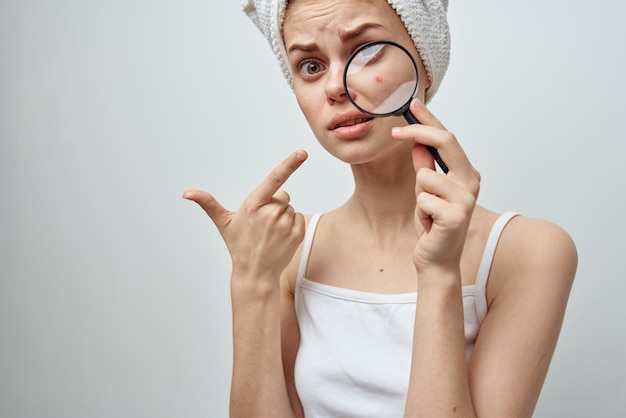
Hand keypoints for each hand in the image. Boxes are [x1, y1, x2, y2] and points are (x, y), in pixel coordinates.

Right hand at [183, 150, 307, 280]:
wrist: (256, 272)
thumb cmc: (239, 245)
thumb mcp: (223, 222)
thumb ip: (207, 203)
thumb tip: (187, 193)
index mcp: (254, 204)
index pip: (274, 179)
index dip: (289, 164)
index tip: (302, 153)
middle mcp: (271, 212)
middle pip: (282, 195)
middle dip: (274, 204)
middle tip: (262, 223)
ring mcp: (285, 224)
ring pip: (289, 207)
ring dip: (282, 216)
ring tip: (270, 232)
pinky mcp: (297, 233)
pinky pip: (298, 217)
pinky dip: (291, 225)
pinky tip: (280, 237)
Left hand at [392, 100, 479, 274]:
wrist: (437, 260)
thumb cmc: (433, 226)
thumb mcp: (426, 192)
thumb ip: (426, 167)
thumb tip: (418, 143)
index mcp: (466, 173)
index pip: (448, 138)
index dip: (429, 120)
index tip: (412, 105)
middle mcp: (471, 182)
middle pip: (445, 141)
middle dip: (417, 132)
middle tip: (394, 131)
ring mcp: (465, 198)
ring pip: (424, 175)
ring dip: (418, 194)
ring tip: (427, 211)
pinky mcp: (455, 215)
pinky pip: (422, 199)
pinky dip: (419, 212)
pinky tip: (429, 224)